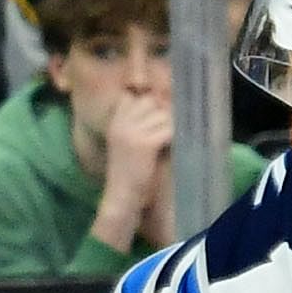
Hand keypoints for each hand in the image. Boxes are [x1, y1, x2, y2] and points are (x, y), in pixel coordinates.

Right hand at [91, 89, 175, 250]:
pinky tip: (175, 144)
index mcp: (116, 122)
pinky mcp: (145, 143)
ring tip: (174, 137)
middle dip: (165, 112)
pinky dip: (176, 136)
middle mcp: (122, 124)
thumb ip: (140, 123)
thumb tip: (165, 105)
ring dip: (172, 125)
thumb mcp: (128, 142)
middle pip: (151, 102)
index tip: (161, 110)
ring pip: (163, 115)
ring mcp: (132, 132)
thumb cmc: (129, 171)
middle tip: (171, 126)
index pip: (134, 97)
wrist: (122, 196)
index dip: (151, 101)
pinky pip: (169, 129)